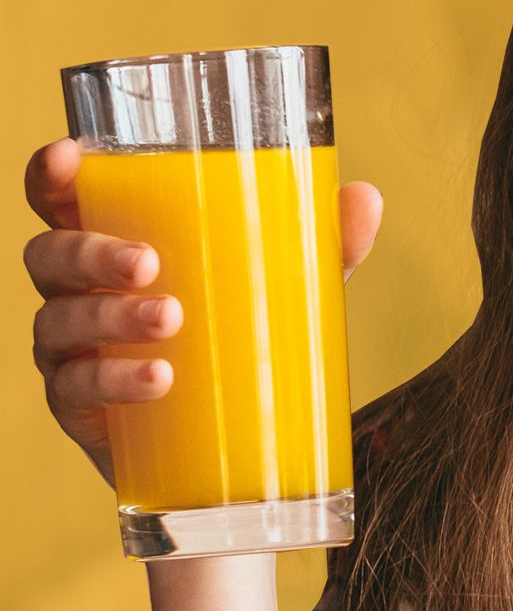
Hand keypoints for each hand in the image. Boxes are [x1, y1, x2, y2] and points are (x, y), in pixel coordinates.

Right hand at [22, 136, 384, 488]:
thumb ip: (320, 246)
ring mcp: (71, 352)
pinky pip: (78, 389)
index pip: (59, 202)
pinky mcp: (79, 408)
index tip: (69, 160)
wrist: (229, 450)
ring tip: (170, 320)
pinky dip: (115, 379)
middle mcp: (76, 294)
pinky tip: (157, 379)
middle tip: (149, 263)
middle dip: (92, 253)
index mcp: (110, 249)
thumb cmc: (240, 342)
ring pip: (60, 321)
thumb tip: (365, 196)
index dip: (49, 177)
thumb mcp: (284, 292)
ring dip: (111, 316)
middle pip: (51, 258)